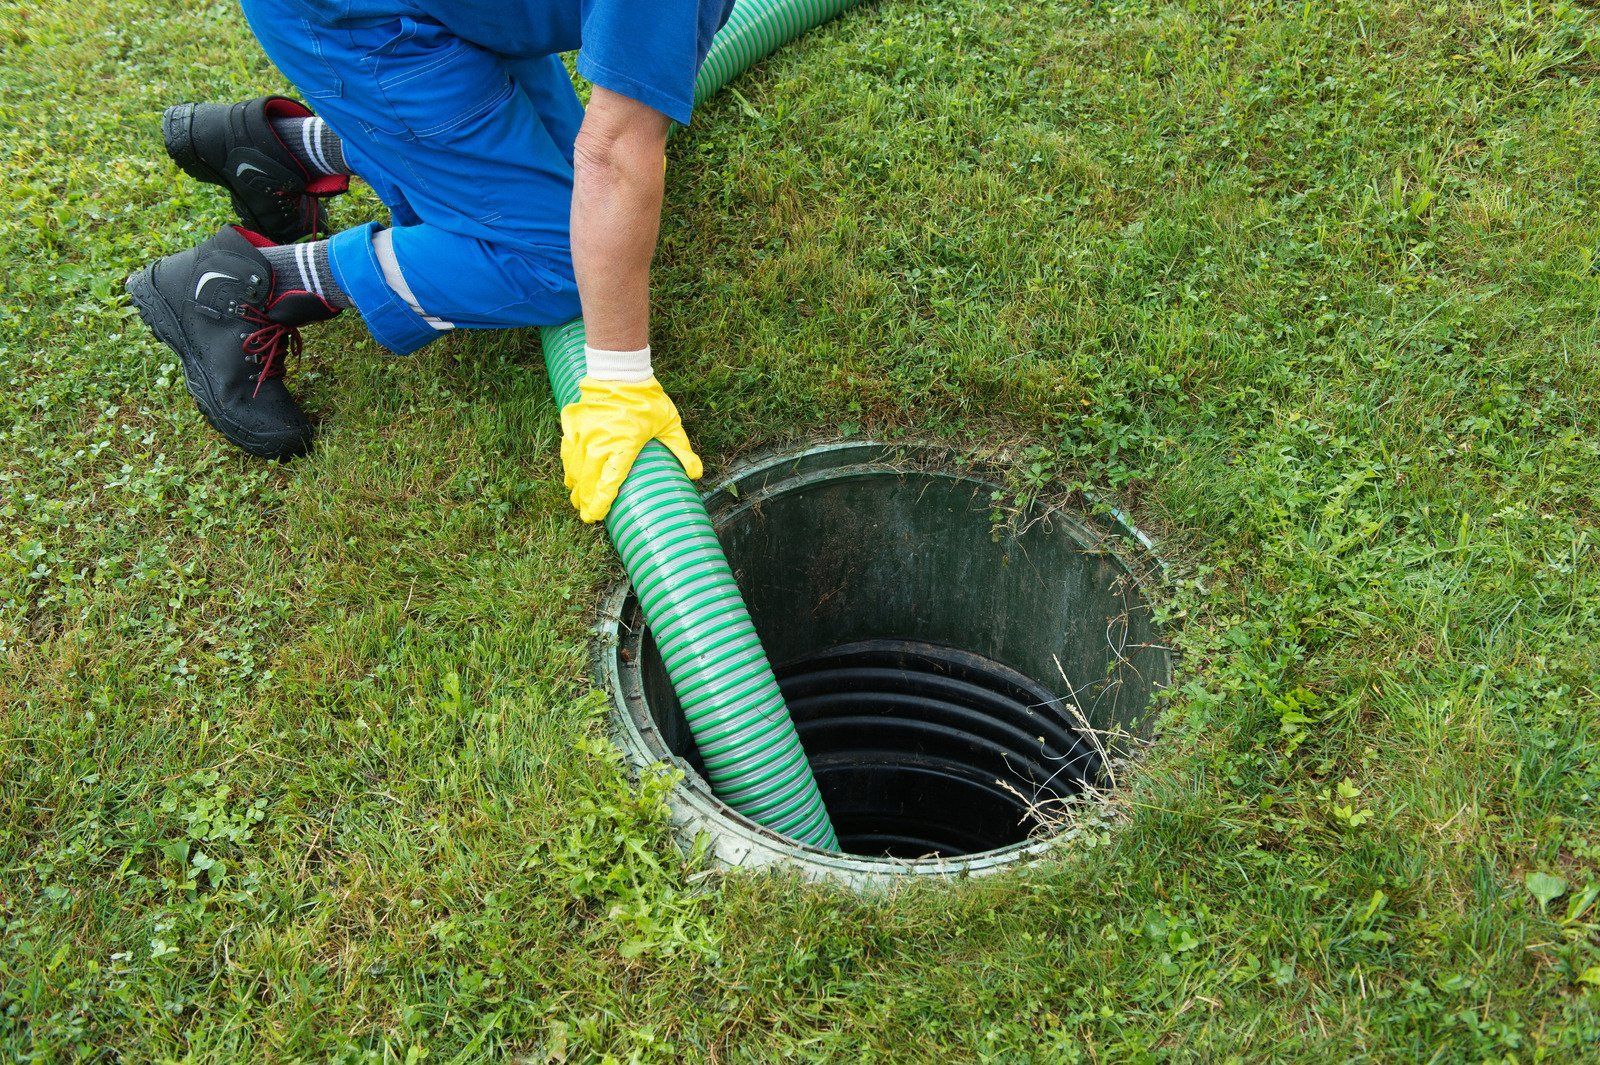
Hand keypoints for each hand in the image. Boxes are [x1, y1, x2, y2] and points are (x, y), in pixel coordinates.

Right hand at [560, 376, 701, 522]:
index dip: (600, 502)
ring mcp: (583, 433)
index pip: (608, 482)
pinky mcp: (573, 424)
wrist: (620, 370)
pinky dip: (569, 464)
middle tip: (586, 515)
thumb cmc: (646, 398)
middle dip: (584, 500)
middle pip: (587, 480)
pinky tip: (571, 474)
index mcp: (623, 445)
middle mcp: (598, 442)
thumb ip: (681, 450)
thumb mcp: (669, 424)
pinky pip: (567, 450)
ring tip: (577, 499)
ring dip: (575, 485)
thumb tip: (696, 474)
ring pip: (573, 467)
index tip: (595, 516)